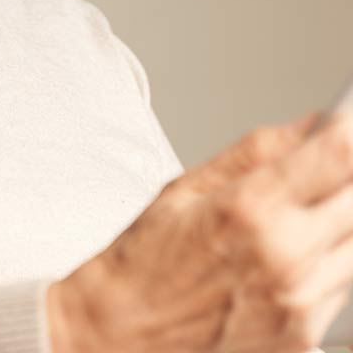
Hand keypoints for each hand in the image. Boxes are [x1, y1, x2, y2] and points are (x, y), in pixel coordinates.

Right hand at [48, 108, 352, 352]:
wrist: (121, 332)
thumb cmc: (142, 264)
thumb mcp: (184, 188)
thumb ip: (254, 152)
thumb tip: (308, 124)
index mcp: (249, 209)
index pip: (338, 154)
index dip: (351, 128)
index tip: (348, 119)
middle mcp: (285, 255)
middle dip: (346, 178)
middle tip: (320, 171)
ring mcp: (301, 298)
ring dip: (338, 222)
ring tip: (294, 221)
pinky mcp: (306, 332)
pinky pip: (342, 284)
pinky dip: (327, 263)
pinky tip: (286, 260)